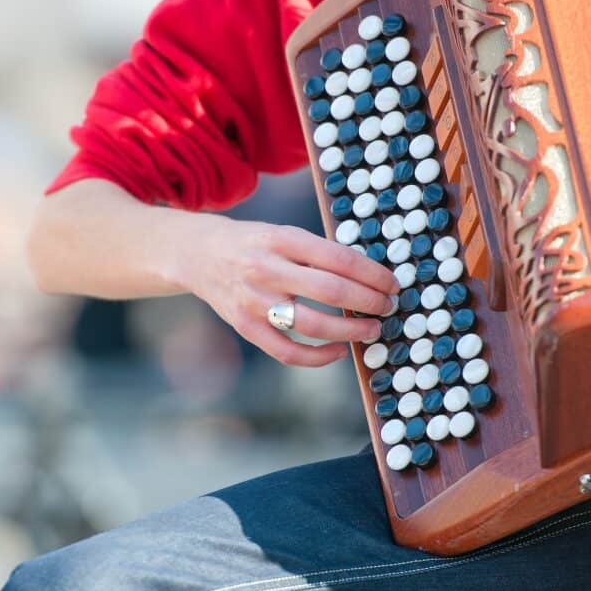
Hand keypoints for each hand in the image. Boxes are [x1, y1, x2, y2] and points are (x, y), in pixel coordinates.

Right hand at [183, 219, 398, 366]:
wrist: (199, 254)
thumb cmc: (252, 244)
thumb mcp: (282, 233)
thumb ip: (318, 253)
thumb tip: (368, 278)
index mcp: (281, 239)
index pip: (339, 259)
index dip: (373, 274)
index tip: (391, 283)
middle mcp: (266, 269)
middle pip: (331, 291)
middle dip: (369, 302)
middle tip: (387, 306)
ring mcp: (254, 301)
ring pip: (313, 325)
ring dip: (350, 330)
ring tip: (371, 329)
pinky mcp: (245, 326)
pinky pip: (288, 351)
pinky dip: (318, 357)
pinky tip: (338, 350)